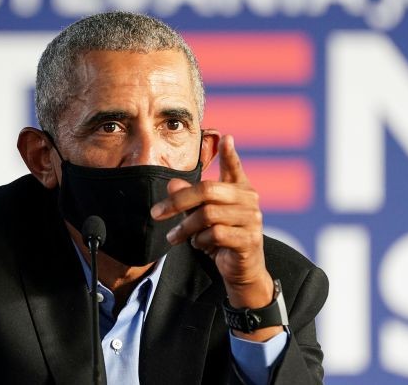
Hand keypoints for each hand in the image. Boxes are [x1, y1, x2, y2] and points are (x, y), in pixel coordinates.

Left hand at [150, 135, 280, 339]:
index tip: (225, 136)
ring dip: (186, 228)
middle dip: (178, 201)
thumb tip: (172, 183)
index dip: (230, 154)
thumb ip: (190, 200)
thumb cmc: (223, 240)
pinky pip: (215, 234)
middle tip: (156, 213)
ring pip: (207, 215)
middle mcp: (249, 200)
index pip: (235, 168)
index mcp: (240, 190)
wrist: (242, 272)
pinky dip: (200, 241)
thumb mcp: (203, 218)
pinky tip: (200, 245)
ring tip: (178, 237)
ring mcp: (251, 220)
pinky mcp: (249, 240)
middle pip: (207, 191)